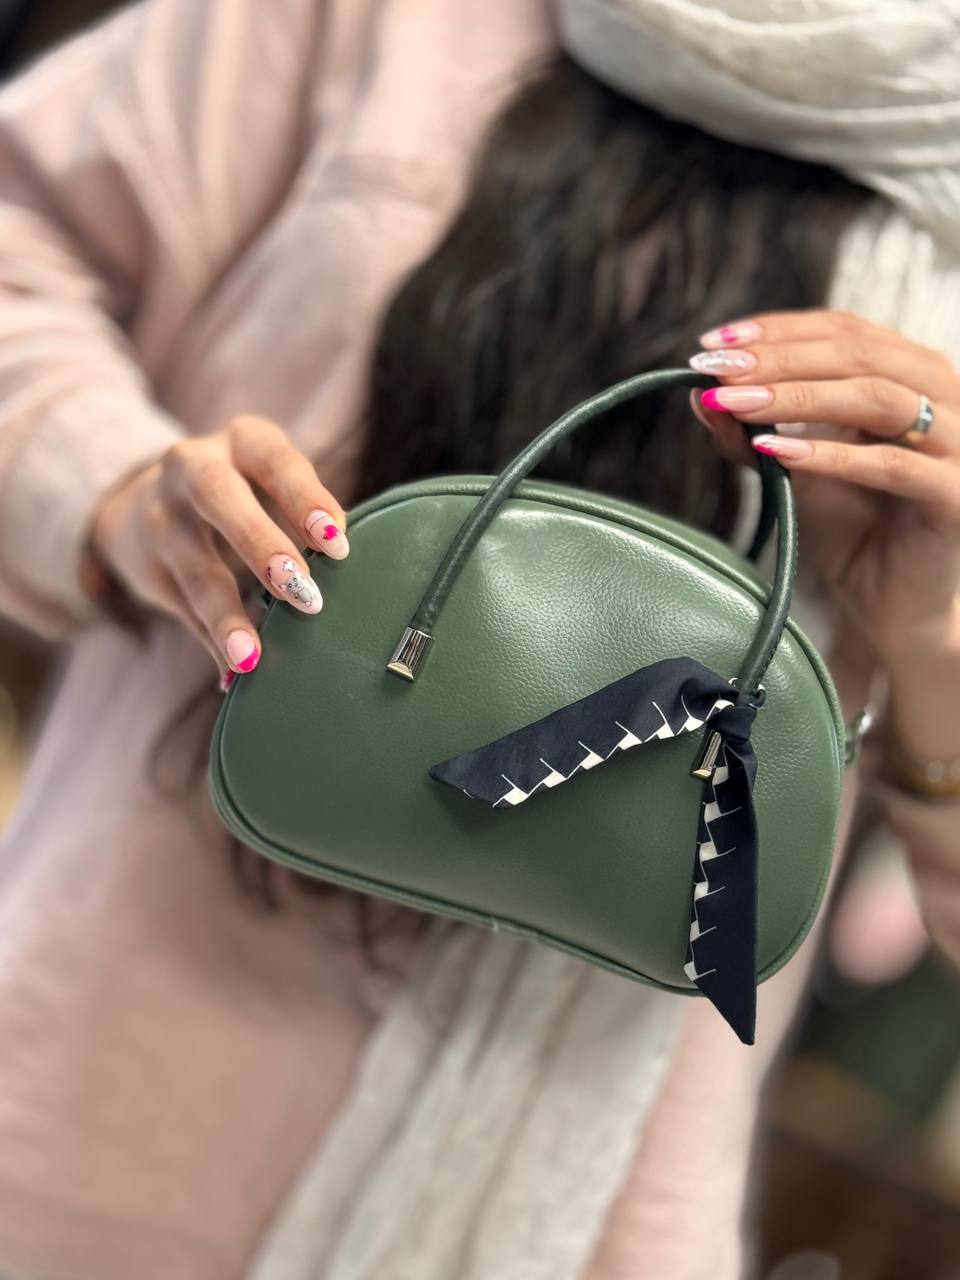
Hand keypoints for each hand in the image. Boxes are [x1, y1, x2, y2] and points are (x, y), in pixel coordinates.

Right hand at [87, 415, 348, 679]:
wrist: (140, 503)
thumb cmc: (242, 496)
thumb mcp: (269, 485)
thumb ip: (302, 519)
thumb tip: (346, 576)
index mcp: (242, 442)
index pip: (275, 460)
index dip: (306, 499)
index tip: (337, 544)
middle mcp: (193, 467)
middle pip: (220, 498)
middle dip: (262, 546)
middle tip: (304, 595)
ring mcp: (161, 516)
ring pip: (195, 567)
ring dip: (226, 616)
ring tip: (252, 658)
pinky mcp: (145, 566)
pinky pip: (183, 610)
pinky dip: (210, 643)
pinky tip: (233, 674)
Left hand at [688, 309, 959, 665]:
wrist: (889, 605)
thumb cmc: (850, 530)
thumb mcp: (794, 470)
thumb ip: (753, 430)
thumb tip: (700, 393)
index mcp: (910, 376)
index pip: (844, 330)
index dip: (778, 331)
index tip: (714, 344)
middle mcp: (943, 397)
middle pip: (860, 354)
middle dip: (779, 359)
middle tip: (717, 370)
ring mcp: (959, 444)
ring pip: (878, 399)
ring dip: (798, 399)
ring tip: (737, 404)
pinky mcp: (957, 495)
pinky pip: (894, 466)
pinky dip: (833, 456)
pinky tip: (779, 454)